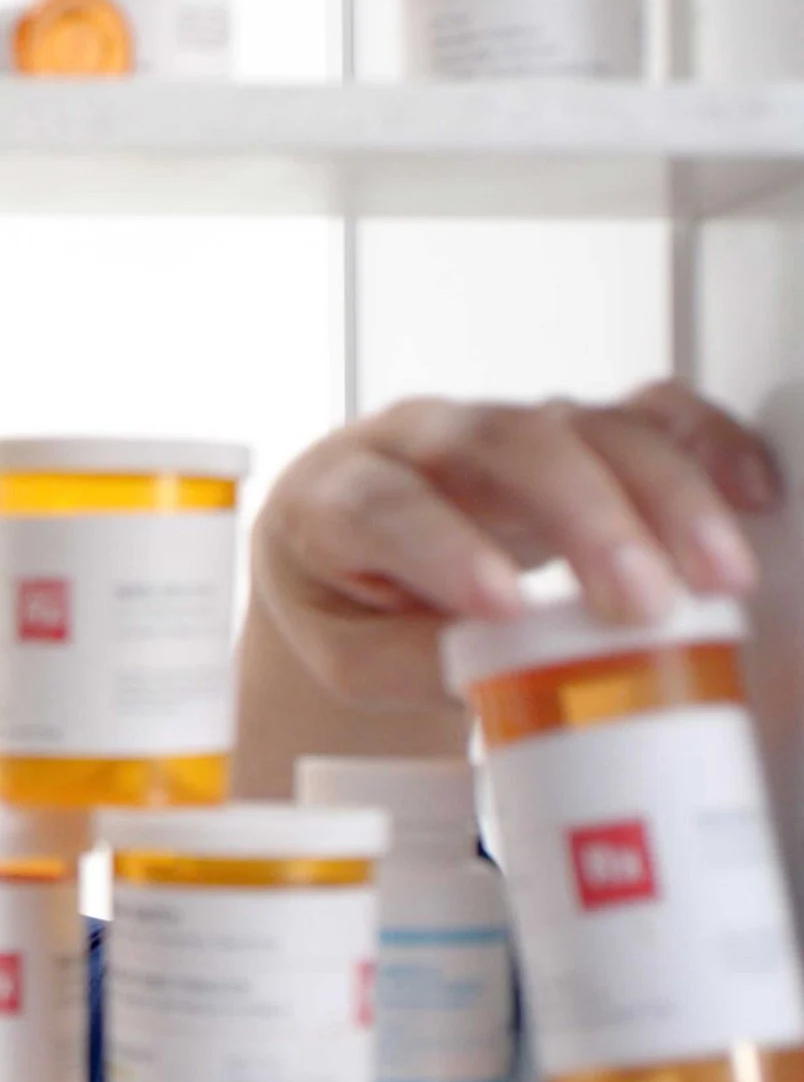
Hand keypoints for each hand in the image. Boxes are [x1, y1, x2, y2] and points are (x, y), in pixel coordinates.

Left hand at [254, 381, 785, 707]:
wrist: (343, 556)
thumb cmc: (344, 602)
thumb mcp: (344, 655)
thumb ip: (407, 661)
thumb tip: (496, 670)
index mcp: (336, 494)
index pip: (385, 506)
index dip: (444, 548)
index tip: (501, 605)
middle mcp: (420, 441)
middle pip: (504, 448)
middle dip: (583, 518)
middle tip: (639, 600)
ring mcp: (498, 427)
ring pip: (583, 428)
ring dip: (662, 496)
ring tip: (716, 576)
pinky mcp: (567, 429)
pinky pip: (642, 411)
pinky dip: (702, 440)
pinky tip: (745, 490)